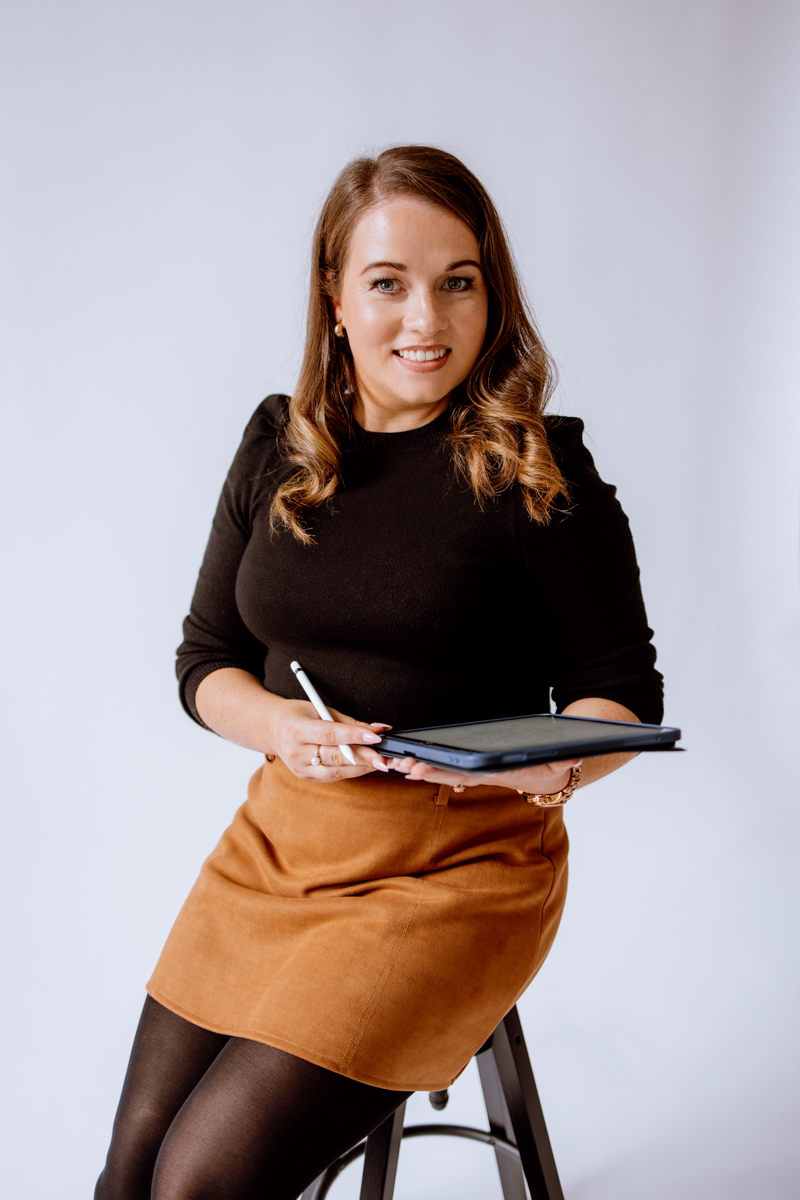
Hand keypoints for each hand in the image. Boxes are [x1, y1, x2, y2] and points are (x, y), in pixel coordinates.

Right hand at [268, 699, 391, 781]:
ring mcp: (300, 769)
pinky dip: (353, 771)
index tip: (376, 736)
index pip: (329, 734)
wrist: (272, 730)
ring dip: (363, 768)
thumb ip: (348, 721)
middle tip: (386, 756)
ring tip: (383, 763)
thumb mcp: (319, 709)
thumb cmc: (297, 716)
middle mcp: (296, 753)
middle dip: (364, 757)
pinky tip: (367, 766)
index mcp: (296, 730)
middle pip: (335, 757)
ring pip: (337, 771)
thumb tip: (377, 729)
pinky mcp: (307, 778)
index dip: (354, 735)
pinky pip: (335, 776)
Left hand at [386, 756, 581, 794]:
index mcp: (496, 774)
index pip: (464, 774)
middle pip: (449, 774)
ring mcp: (477, 773)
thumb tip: (576, 758)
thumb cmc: (549, 768)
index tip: (421, 768)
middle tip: (400, 766)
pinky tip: (409, 763)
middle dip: (425, 771)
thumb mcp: (558, 765)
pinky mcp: (475, 769)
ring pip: (446, 772)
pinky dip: (429, 765)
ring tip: (397, 765)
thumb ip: (565, 761)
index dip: (442, 772)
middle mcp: (482, 776)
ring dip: (423, 769)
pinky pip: (449, 768)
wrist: (549, 779)